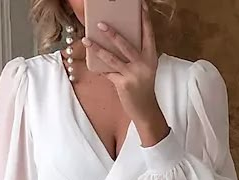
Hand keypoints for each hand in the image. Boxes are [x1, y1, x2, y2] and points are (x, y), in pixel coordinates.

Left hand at [82, 1, 168, 145]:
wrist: (145, 109)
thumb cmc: (143, 87)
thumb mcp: (145, 68)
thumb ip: (135, 55)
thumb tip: (116, 42)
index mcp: (151, 56)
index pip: (148, 33)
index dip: (144, 18)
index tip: (140, 4)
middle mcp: (144, 63)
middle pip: (126, 44)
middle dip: (112, 33)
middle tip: (100, 23)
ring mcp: (133, 74)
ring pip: (113, 58)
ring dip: (98, 48)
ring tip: (87, 40)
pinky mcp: (123, 84)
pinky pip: (108, 73)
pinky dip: (99, 68)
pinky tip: (91, 61)